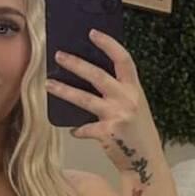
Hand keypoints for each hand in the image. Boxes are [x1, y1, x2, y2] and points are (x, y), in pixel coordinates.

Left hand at [46, 30, 160, 180]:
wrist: (146, 162)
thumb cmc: (137, 133)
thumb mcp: (135, 107)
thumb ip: (119, 92)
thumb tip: (90, 77)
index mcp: (135, 89)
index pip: (123, 59)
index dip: (108, 44)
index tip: (93, 33)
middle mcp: (128, 100)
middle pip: (98, 76)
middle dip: (76, 64)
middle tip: (58, 55)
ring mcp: (118, 116)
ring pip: (85, 99)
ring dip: (64, 91)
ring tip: (48, 84)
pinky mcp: (108, 133)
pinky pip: (85, 128)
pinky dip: (78, 129)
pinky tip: (73, 131)